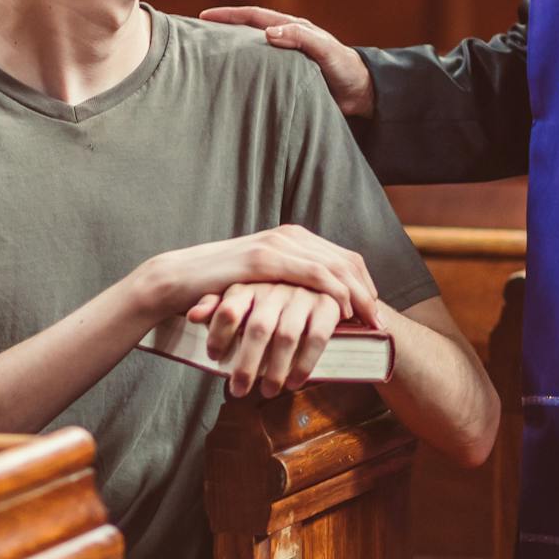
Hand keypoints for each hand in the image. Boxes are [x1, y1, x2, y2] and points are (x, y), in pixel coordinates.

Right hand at [134, 225, 382, 326]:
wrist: (178, 280)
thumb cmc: (220, 288)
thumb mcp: (263, 284)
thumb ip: (287, 285)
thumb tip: (315, 309)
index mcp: (292, 239)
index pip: (343, 258)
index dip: (364, 284)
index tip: (375, 312)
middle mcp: (289, 235)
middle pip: (345, 260)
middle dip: (367, 292)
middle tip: (380, 322)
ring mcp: (277, 244)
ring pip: (334, 266)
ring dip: (356, 295)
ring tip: (369, 321)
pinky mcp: (263, 259)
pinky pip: (310, 273)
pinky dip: (332, 291)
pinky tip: (343, 311)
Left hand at [187, 283, 344, 397]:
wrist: (321, 280)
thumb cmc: (270, 297)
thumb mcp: (241, 297)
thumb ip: (216, 306)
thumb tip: (192, 316)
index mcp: (251, 284)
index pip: (228, 308)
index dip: (218, 335)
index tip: (214, 358)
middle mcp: (276, 287)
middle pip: (258, 328)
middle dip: (247, 363)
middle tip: (238, 390)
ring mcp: (303, 295)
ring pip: (286, 336)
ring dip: (276, 369)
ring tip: (267, 391)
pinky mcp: (327, 305)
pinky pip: (316, 338)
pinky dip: (304, 363)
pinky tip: (294, 382)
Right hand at [199, 5, 376, 116]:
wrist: (361, 94)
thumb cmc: (345, 69)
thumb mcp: (325, 51)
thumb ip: (300, 39)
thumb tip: (268, 32)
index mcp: (292, 28)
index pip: (254, 16)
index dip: (229, 15)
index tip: (205, 17)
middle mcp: (285, 40)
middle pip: (248, 29)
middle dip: (223, 28)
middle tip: (196, 33)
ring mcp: (284, 58)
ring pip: (251, 49)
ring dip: (231, 49)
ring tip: (206, 55)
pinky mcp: (286, 77)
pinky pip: (259, 69)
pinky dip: (243, 69)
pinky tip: (230, 80)